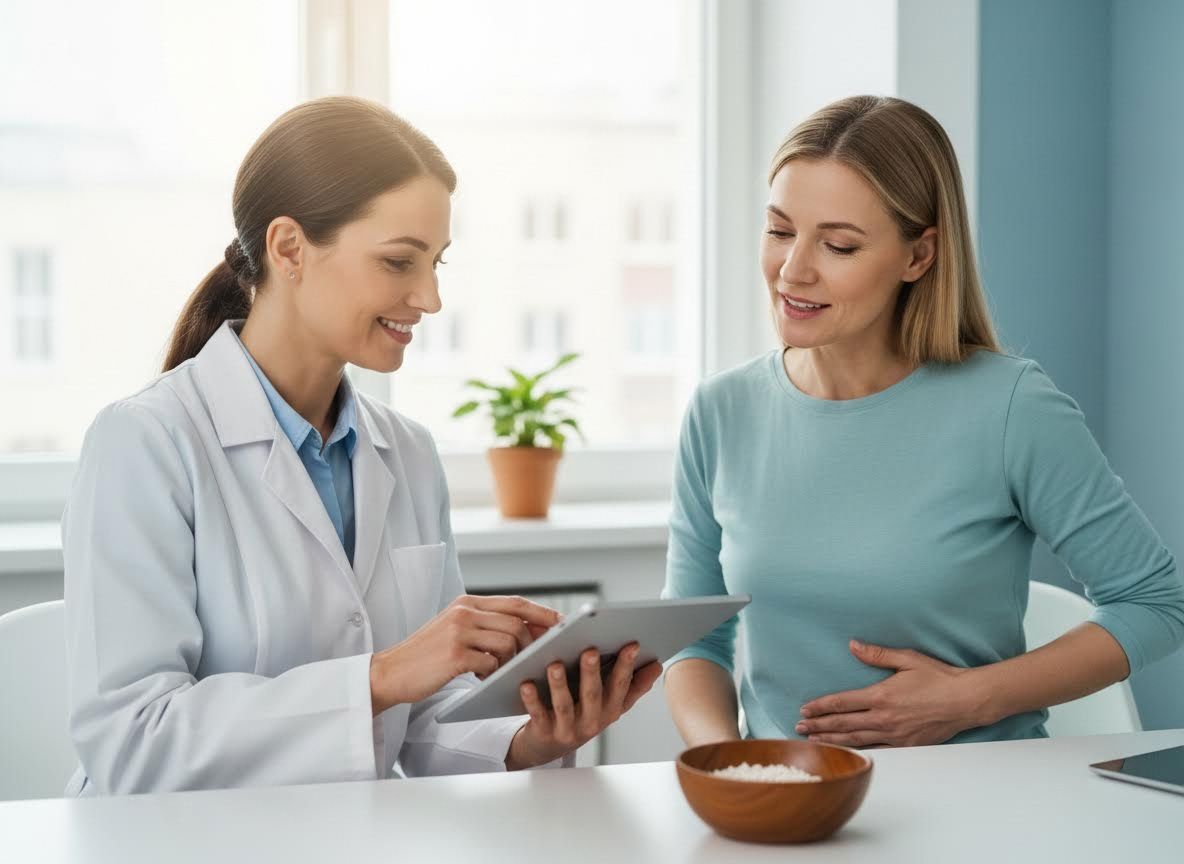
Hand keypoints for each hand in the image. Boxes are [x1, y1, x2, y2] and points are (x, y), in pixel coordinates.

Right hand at [370, 595, 559, 714]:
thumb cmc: (428, 656)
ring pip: (508, 643)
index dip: (543, 614)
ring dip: (511, 662)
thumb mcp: (455, 630)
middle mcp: (464, 611)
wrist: (390, 673)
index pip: (516, 602)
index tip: (564, 624)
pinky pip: (491, 664)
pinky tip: (484, 680)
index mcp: (467, 603)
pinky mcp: (455, 654)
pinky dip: (493, 675)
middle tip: (536, 659)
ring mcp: (459, 631)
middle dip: (532, 643)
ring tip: (501, 672)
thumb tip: (528, 632)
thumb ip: (485, 625)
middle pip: (517, 623)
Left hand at [505, 643, 662, 769]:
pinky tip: (526, 683)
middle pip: (592, 694)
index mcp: (609, 710)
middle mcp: (591, 721)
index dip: (627, 666)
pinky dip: (532, 700)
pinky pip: (538, 715)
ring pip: (564, 705)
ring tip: (555, 664)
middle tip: (590, 650)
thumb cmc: (583, 715)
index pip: (620, 686)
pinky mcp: (544, 732)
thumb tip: (657, 665)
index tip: (632, 644)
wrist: (549, 746)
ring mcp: (567, 728)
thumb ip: (634, 685)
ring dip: (559, 684)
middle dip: (592, 672)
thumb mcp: (611, 704)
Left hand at [795, 640, 986, 747]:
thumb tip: (853, 645)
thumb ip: (877, 654)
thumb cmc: (938, 677)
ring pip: (856, 739)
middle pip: (843, 724)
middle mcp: (884, 718)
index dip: (820, 707)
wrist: (966, 701)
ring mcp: (894, 734)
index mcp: (881, 696)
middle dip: (818, 726)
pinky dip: (857, 750)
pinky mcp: (906, 744)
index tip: (804, 709)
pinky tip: (846, 751)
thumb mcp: (906, 659)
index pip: (842, 703)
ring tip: (814, 742)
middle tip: (799, 728)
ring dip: (832, 741)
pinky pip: (876, 748)